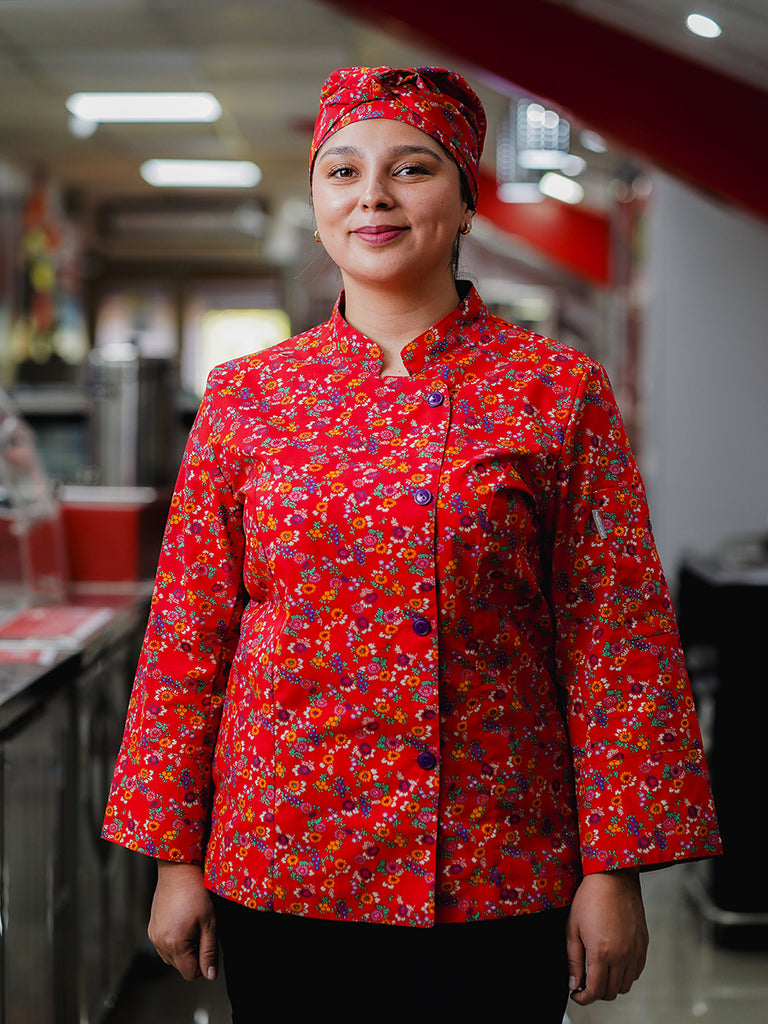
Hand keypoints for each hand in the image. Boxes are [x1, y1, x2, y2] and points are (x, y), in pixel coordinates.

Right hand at [148, 861, 217, 981]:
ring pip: (171, 957)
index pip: (190, 973)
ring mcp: (153, 935)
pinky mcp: (151, 927)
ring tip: (192, 926)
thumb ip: (209, 951)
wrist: (177, 869)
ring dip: (183, 950)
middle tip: (202, 931)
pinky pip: (163, 945)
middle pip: (180, 967)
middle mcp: (159, 943)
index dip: (203, 966)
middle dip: (193, 956)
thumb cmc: (195, 891)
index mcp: (175, 944)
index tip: (209, 947)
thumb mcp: (209, 922)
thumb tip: (210, 975)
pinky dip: (174, 941)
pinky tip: (182, 923)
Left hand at [566, 868, 647, 1004]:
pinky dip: (626, 974)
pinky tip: (615, 963)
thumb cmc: (591, 897)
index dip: (583, 998)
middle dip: (596, 992)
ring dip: (612, 985)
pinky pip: (637, 971)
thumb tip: (574, 983)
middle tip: (585, 982)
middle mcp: (622, 955)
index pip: (595, 991)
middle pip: (611, 992)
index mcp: (601, 953)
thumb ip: (574, 960)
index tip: (577, 994)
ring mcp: (635, 951)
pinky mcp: (643, 944)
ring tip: (600, 972)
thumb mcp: (573, 928)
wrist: (613, 878)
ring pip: (625, 985)